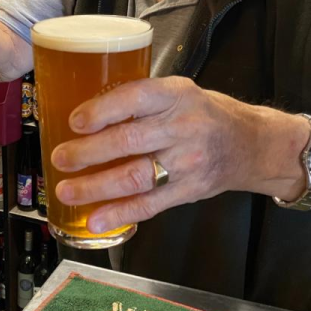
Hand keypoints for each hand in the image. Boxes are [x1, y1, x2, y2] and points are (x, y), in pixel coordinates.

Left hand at [51, 77, 264, 234]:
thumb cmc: (205, 114)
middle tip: (60, 158)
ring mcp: (188, 162)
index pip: (135, 98)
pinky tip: (96, 218)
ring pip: (135, 176)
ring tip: (67, 190)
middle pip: (129, 140)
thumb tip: (85, 112)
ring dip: (96, 186)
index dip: (103, 110)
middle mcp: (183, 126)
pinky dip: (120, 213)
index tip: (75, 122)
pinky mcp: (189, 191)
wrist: (251, 144)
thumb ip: (142, 100)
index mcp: (176, 94)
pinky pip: (150, 204)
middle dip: (89, 152)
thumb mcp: (179, 92)